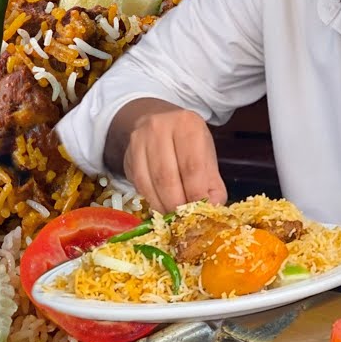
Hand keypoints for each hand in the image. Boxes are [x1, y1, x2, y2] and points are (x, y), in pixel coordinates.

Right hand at [107, 98, 227, 211]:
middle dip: (177, 204)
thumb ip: (212, 183)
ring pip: (150, 182)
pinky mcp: (128, 153)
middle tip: (185, 219)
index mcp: (188, 125)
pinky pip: (138, 184)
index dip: (196, 194)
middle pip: (167, 176)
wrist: (160, 122)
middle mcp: (161, 127)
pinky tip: (161, 205)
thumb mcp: (206, 157)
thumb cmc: (189, 144)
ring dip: (162, 205)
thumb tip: (212, 208)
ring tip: (174, 215)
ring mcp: (140, 139)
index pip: (192, 166)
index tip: (200, 213)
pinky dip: (150, 199)